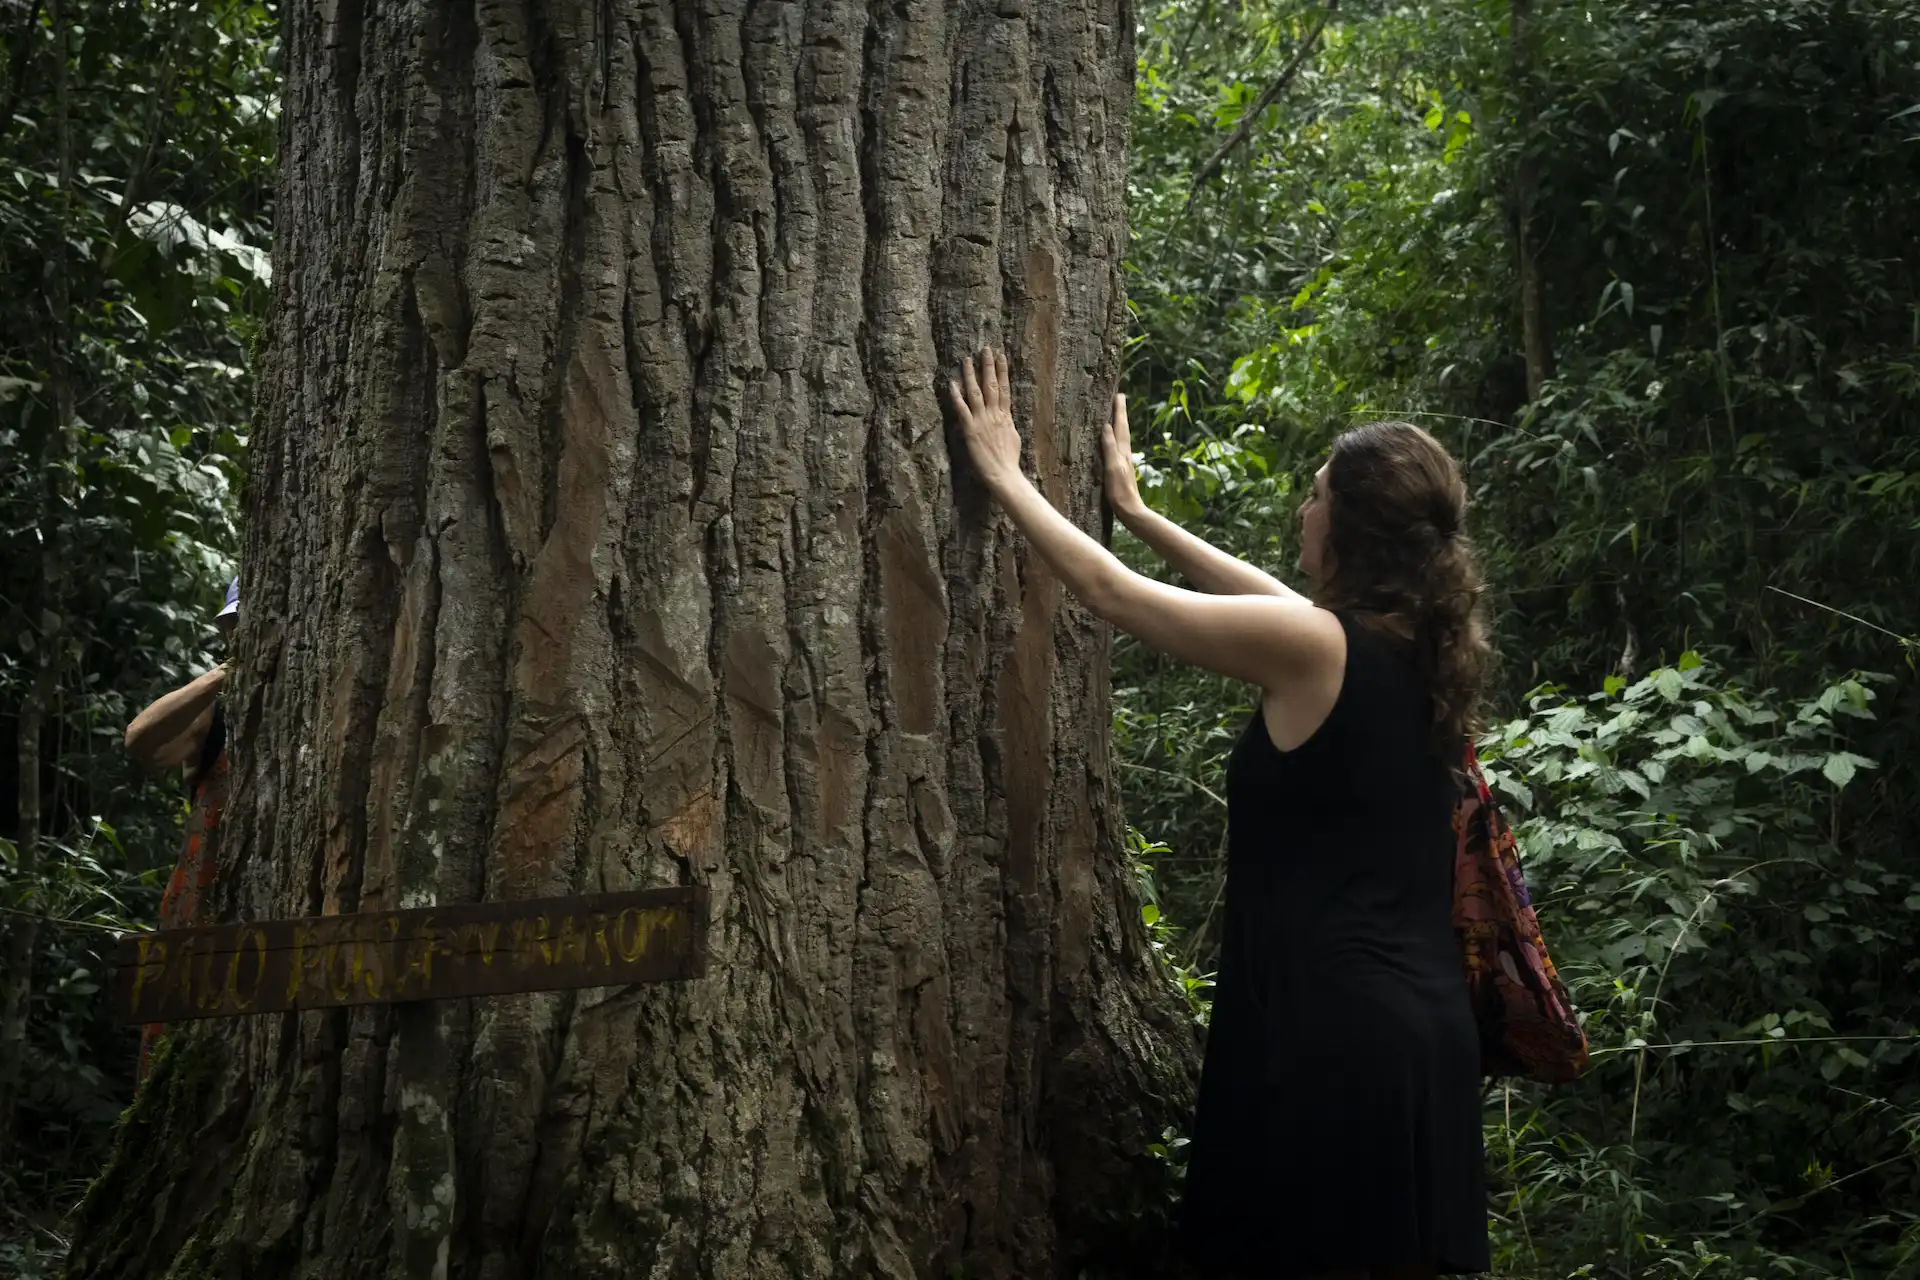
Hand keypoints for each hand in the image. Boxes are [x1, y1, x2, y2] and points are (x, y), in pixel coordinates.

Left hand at [949, 346, 1021, 492]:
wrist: (1004, 473)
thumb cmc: (1009, 459)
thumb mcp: (1013, 436)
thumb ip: (1007, 423)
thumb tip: (1005, 415)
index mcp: (1006, 416)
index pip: (1005, 388)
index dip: (1003, 371)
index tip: (1001, 356)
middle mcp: (994, 414)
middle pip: (992, 385)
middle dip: (989, 366)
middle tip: (985, 348)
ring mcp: (981, 420)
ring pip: (976, 392)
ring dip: (971, 375)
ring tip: (967, 359)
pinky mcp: (970, 430)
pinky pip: (962, 409)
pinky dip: (957, 396)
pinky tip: (952, 383)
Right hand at [1100, 392, 1145, 522]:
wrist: (1130, 510)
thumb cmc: (1120, 491)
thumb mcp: (1113, 467)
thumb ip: (1110, 447)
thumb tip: (1106, 426)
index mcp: (1123, 451)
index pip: (1120, 426)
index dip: (1119, 410)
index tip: (1119, 394)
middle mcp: (1125, 453)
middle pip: (1122, 428)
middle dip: (1120, 413)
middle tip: (1119, 398)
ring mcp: (1123, 461)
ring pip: (1121, 436)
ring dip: (1118, 424)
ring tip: (1115, 413)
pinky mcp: (1120, 468)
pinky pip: (1117, 446)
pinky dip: (1115, 437)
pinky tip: (1112, 441)